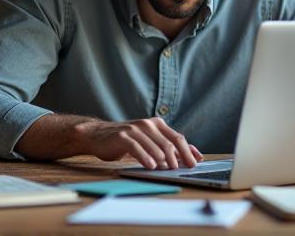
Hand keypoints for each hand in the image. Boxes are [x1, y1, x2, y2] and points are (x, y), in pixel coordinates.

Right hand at [74, 116, 203, 169]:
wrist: (98, 135)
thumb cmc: (127, 141)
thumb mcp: (149, 142)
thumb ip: (168, 147)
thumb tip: (193, 156)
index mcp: (157, 124)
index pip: (178, 137)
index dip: (188, 151)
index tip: (196, 163)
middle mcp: (148, 124)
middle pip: (168, 142)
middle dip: (177, 157)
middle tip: (181, 170)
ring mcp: (135, 129)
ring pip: (154, 145)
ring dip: (163, 159)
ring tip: (168, 169)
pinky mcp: (122, 136)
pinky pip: (136, 147)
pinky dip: (145, 157)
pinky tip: (150, 166)